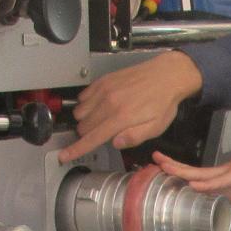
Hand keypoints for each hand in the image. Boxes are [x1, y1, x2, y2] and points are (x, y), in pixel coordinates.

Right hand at [58, 50, 203, 162]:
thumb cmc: (163, 102)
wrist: (166, 75)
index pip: (92, 138)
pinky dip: (87, 104)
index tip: (64, 155)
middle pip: (83, 127)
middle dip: (88, 135)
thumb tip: (116, 143)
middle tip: (103, 134)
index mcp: (122, 117)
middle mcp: (109, 102)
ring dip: (86, 120)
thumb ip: (134, 137)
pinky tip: (100, 106)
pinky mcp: (103, 80)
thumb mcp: (156, 127)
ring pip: (80, 112)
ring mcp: (104, 90)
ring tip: (102, 120)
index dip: (76, 149)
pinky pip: (83, 96)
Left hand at [150, 146, 230, 212]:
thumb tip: (221, 222)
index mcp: (218, 181)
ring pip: (200, 173)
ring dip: (182, 171)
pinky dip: (206, 183)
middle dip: (172, 166)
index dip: (177, 173)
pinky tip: (193, 184)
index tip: (161, 170)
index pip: (193, 177)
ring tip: (165, 166)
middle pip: (190, 171)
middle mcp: (218, 175)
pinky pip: (219, 180)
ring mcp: (226, 174)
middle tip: (154, 158)